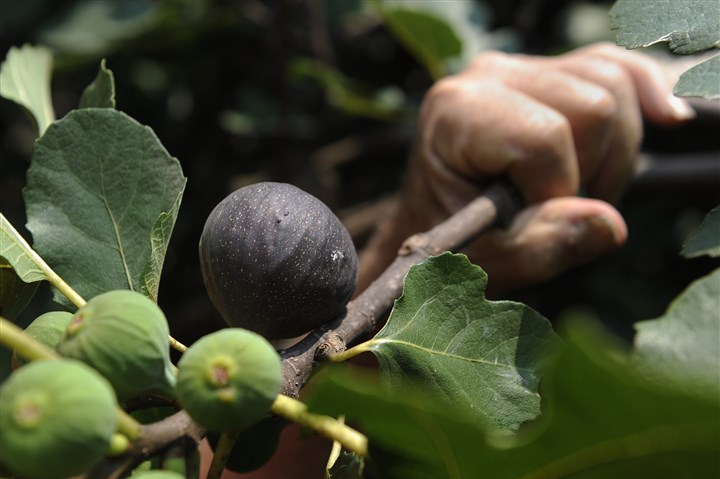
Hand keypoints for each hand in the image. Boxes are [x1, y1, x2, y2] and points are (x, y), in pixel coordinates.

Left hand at [359, 42, 694, 293]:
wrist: (442, 225)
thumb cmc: (457, 243)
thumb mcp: (491, 261)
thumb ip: (543, 245)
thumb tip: (607, 223)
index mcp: (457, 112)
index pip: (544, 138)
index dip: (554, 191)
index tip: (529, 222)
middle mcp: (488, 75)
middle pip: (593, 106)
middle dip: (592, 172)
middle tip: (558, 211)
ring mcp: (522, 69)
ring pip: (615, 87)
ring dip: (613, 154)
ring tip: (574, 192)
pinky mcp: (552, 75)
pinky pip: (618, 70)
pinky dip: (645, 99)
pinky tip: (667, 120)